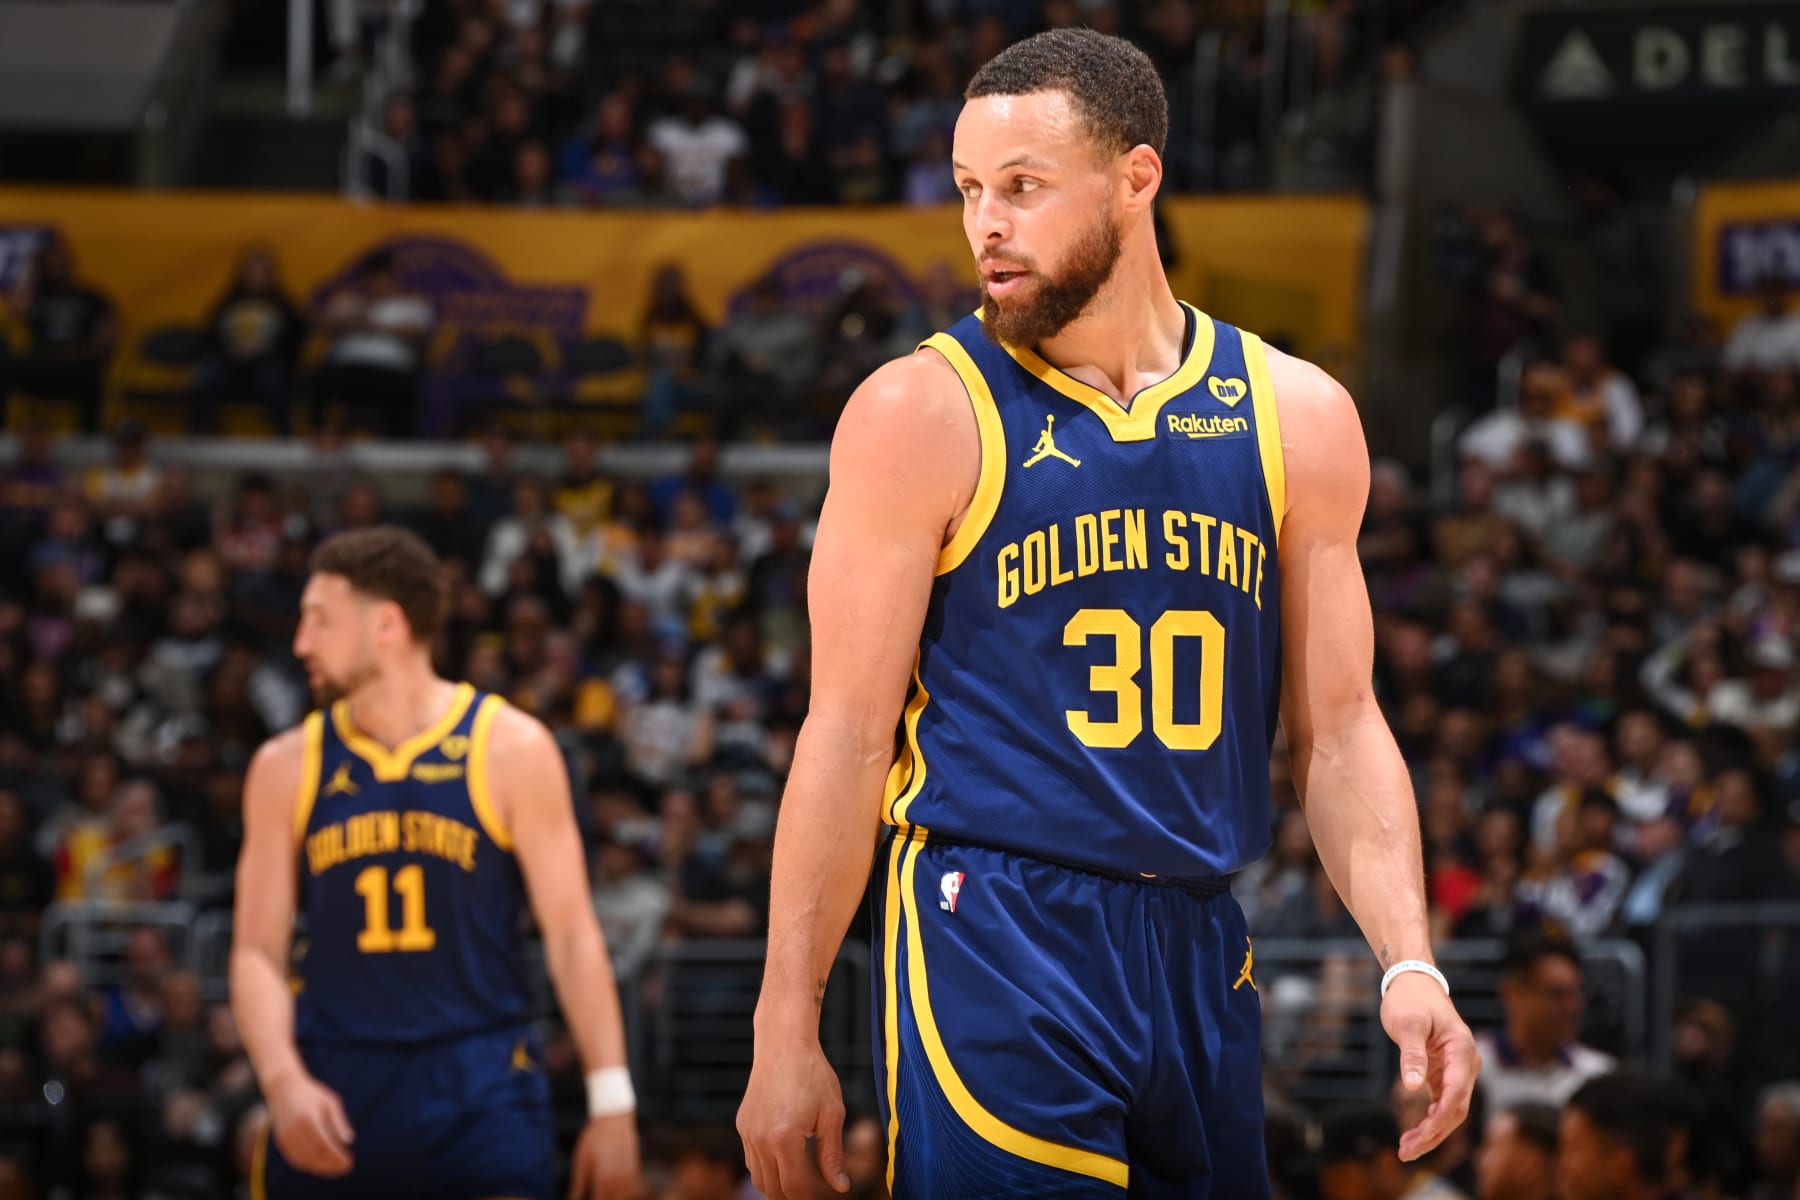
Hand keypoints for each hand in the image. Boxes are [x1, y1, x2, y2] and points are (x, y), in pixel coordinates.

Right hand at [267, 1071, 354, 1176]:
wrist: (284, 1088)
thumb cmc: (312, 1094)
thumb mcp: (331, 1101)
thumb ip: (339, 1122)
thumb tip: (349, 1141)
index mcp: (309, 1118)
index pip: (324, 1145)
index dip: (336, 1157)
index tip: (349, 1162)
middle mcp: (295, 1129)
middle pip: (314, 1155)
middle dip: (331, 1165)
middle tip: (345, 1169)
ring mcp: (286, 1136)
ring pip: (304, 1160)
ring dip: (320, 1168)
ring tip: (335, 1170)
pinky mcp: (281, 1141)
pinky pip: (294, 1158)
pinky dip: (308, 1165)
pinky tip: (320, 1165)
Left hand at [568, 1112, 640, 1199]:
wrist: (615, 1116)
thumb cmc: (594, 1137)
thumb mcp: (581, 1161)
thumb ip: (577, 1186)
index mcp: (603, 1180)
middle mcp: (619, 1181)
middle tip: (593, 1194)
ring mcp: (629, 1176)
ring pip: (623, 1198)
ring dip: (612, 1198)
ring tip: (601, 1193)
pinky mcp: (634, 1170)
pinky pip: (631, 1191)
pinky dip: (622, 1195)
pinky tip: (613, 1191)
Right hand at [737, 1034, 848, 1199]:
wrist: (783, 1043)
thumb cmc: (813, 1074)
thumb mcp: (832, 1113)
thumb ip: (833, 1154)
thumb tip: (841, 1187)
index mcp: (784, 1138)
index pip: (795, 1188)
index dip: (810, 1199)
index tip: (823, 1196)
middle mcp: (760, 1139)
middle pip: (773, 1190)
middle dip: (793, 1197)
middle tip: (812, 1192)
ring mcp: (748, 1132)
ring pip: (758, 1178)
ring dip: (777, 1186)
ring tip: (799, 1181)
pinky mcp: (742, 1124)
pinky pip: (751, 1159)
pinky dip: (766, 1168)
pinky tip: (784, 1160)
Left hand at [1380, 971, 1479, 1161]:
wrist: (1415, 982)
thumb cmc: (1410, 999)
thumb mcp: (1407, 1024)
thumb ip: (1412, 1056)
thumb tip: (1413, 1087)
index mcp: (1462, 1050)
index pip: (1456, 1094)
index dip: (1439, 1119)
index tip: (1420, 1137)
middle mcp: (1466, 1063)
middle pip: (1456, 1109)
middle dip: (1433, 1134)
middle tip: (1406, 1152)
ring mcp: (1458, 1069)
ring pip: (1451, 1109)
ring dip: (1432, 1131)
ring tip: (1406, 1149)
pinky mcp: (1446, 1072)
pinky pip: (1443, 1102)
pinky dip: (1431, 1119)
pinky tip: (1416, 1133)